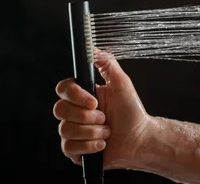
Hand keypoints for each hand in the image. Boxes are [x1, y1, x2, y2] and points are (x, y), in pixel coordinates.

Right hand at [53, 50, 151, 168]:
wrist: (139, 139)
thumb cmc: (132, 111)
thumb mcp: (122, 84)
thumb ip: (107, 64)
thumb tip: (93, 48)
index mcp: (84, 95)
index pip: (63, 89)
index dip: (75, 95)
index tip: (94, 102)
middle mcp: (75, 112)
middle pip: (60, 110)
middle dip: (87, 117)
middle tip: (105, 118)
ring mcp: (73, 132)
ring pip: (66, 130)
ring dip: (92, 132)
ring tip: (107, 131)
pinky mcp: (74, 150)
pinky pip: (69, 148)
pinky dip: (90, 146)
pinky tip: (102, 143)